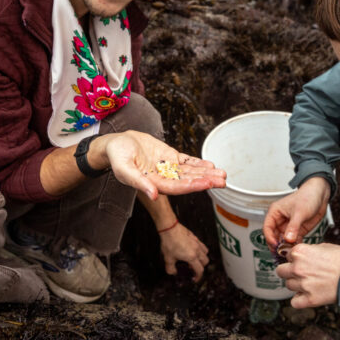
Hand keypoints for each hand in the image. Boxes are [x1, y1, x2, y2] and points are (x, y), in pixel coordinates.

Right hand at [99, 131, 225, 199]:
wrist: (116, 144)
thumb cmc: (117, 157)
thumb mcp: (124, 168)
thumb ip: (138, 182)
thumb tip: (153, 195)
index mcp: (153, 184)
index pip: (176, 187)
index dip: (192, 185)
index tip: (207, 184)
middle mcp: (163, 178)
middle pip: (187, 181)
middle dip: (205, 181)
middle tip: (222, 181)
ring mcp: (168, 168)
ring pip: (190, 172)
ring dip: (206, 173)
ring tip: (222, 175)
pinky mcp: (169, 157)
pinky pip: (186, 161)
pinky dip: (198, 163)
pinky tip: (211, 165)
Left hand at [158, 223, 209, 281]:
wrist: (169, 228)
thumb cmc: (169, 242)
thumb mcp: (168, 258)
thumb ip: (171, 268)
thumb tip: (173, 272)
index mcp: (191, 257)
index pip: (200, 270)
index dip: (198, 277)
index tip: (195, 279)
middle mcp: (197, 250)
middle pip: (205, 262)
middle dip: (201, 267)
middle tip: (193, 269)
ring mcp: (197, 243)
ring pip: (206, 253)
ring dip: (202, 258)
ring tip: (194, 259)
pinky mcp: (195, 237)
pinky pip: (202, 245)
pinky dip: (200, 249)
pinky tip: (192, 249)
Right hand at [263, 176, 330, 247]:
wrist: (320, 195)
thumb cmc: (307, 196)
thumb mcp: (299, 212)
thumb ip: (293, 227)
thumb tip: (287, 239)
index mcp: (276, 212)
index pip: (267, 227)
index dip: (270, 238)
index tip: (275, 245)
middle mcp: (280, 220)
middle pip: (274, 236)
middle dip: (277, 245)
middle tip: (281, 253)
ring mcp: (289, 226)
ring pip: (283, 240)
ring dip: (285, 247)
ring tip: (289, 253)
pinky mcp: (297, 230)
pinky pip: (293, 241)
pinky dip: (294, 246)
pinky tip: (296, 250)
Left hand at [275, 242, 339, 308]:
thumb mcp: (324, 246)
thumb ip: (309, 250)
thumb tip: (301, 254)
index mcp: (300, 252)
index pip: (287, 255)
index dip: (295, 258)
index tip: (302, 261)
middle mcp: (297, 268)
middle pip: (281, 271)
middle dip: (289, 272)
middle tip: (302, 273)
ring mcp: (302, 284)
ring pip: (288, 286)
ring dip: (296, 285)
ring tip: (310, 283)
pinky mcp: (309, 299)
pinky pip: (294, 302)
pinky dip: (299, 300)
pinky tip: (307, 295)